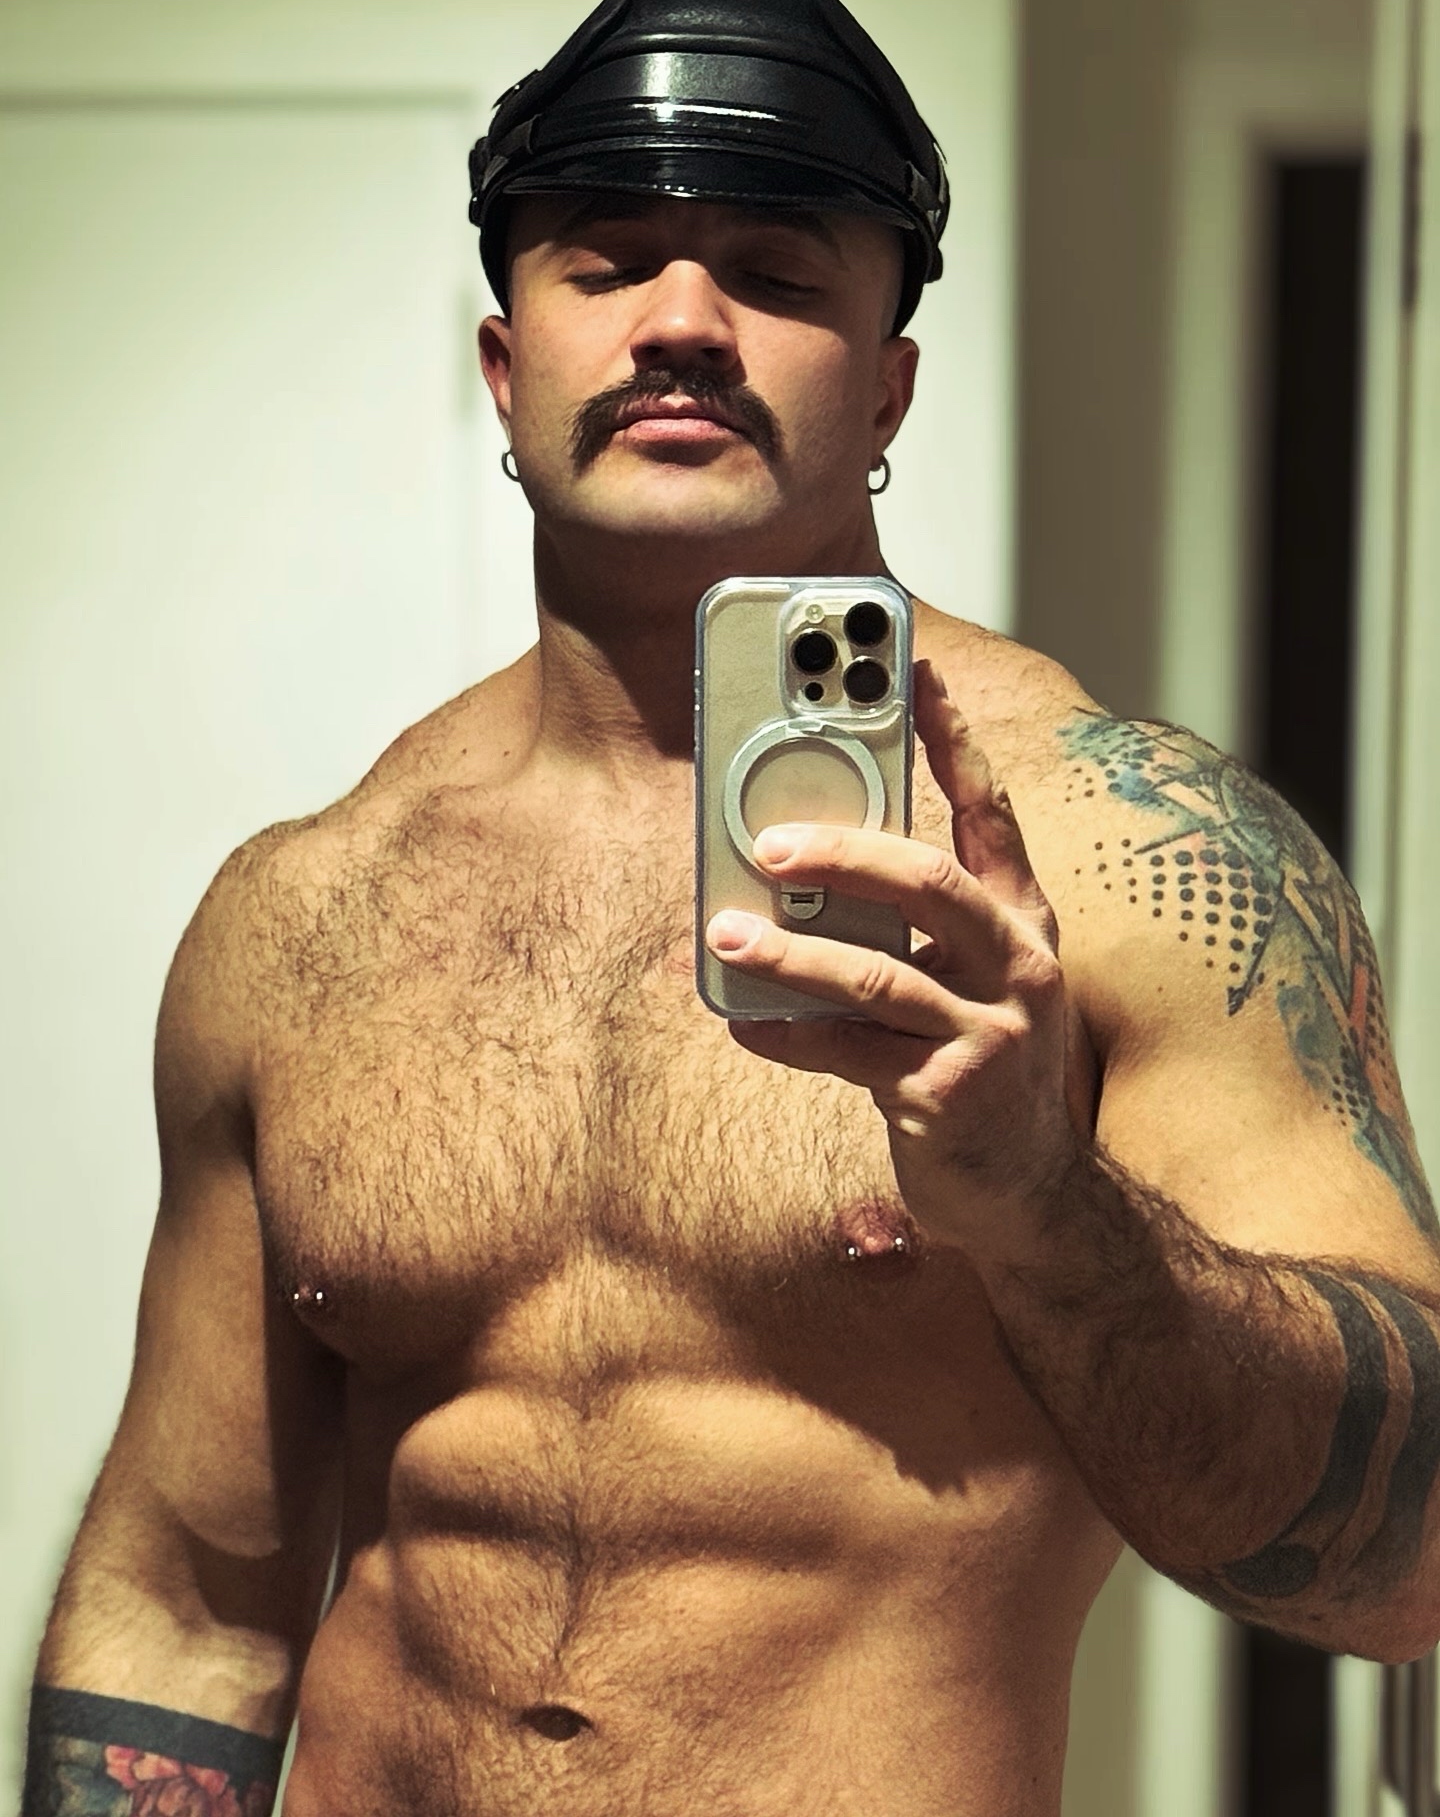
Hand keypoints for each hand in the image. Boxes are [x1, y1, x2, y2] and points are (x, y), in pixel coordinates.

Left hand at [704, 663, 1079, 1248]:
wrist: (1035, 1197)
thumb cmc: (984, 1069)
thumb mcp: (973, 985)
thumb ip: (914, 930)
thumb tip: (800, 878)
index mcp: (1023, 924)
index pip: (992, 813)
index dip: (953, 740)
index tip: (915, 672)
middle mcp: (1019, 967)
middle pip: (929, 884)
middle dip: (844, 853)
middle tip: (768, 845)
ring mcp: (990, 1033)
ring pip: (877, 974)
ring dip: (792, 953)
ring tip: (726, 937)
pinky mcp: (948, 1095)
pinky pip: (848, 1052)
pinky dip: (787, 1035)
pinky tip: (742, 1023)